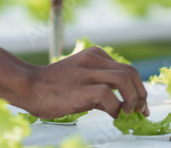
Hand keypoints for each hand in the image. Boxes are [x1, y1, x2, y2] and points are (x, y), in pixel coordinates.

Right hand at [19, 47, 147, 119]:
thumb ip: (101, 86)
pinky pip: (109, 95)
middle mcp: (93, 59)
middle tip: (141, 110)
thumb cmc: (53, 86)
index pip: (127, 69)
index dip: (139, 88)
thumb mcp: (81, 78)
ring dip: (133, 99)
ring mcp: (86, 72)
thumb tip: (123, 104)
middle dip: (141, 94)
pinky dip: (116, 107)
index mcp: (94, 55)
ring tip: (128, 112)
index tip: (141, 104)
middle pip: (130, 72)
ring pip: (124, 79)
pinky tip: (113, 115)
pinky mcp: (81, 88)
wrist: (29, 86)